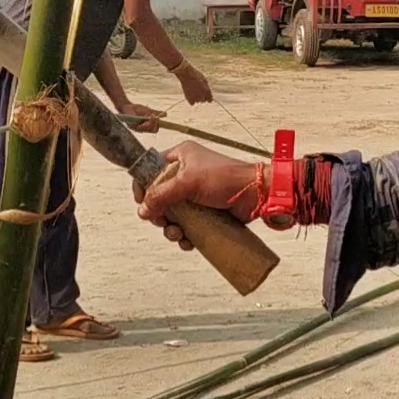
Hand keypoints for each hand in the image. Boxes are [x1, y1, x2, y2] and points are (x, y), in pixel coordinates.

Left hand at [122, 101, 164, 132]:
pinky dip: (146, 122)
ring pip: (149, 129)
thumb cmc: (135, 109)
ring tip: (150, 115)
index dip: (158, 124)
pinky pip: (142, 127)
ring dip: (151, 122)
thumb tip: (166, 114)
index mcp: (146, 126)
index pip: (155, 129)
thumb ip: (156, 113)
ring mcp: (137, 129)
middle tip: (153, 116)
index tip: (158, 117)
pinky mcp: (133, 127)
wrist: (126, 106)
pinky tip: (147, 116)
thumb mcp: (147, 110)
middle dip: (155, 123)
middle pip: (154, 130)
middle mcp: (142, 129)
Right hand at [136, 141, 257, 249]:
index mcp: (180, 157)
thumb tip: (143, 210)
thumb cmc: (226, 178)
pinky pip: (186, 225)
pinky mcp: (204, 211)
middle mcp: (185, 174)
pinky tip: (187, 241)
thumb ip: (162, 194)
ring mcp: (195, 194)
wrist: (256, 193)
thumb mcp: (188, 182)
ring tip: (178, 234)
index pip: (151, 170)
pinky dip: (184, 235)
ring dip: (171, 228)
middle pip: (159, 197)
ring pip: (172, 215)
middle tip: (164, 222)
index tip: (142, 203)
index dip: (143, 187)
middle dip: (159, 214)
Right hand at [175, 62, 212, 105]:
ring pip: (198, 101)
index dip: (208, 98)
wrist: (187, 75)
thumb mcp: (205, 80)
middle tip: (197, 90)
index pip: (210, 100)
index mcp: (207, 91)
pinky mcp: (189, 99)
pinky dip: (191, 100)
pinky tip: (190, 95)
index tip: (206, 96)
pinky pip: (192, 103)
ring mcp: (196, 98)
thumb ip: (206, 88)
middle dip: (202, 96)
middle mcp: (202, 96)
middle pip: (203, 100)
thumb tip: (207, 92)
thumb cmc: (196, 76)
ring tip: (193, 90)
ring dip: (196, 97)